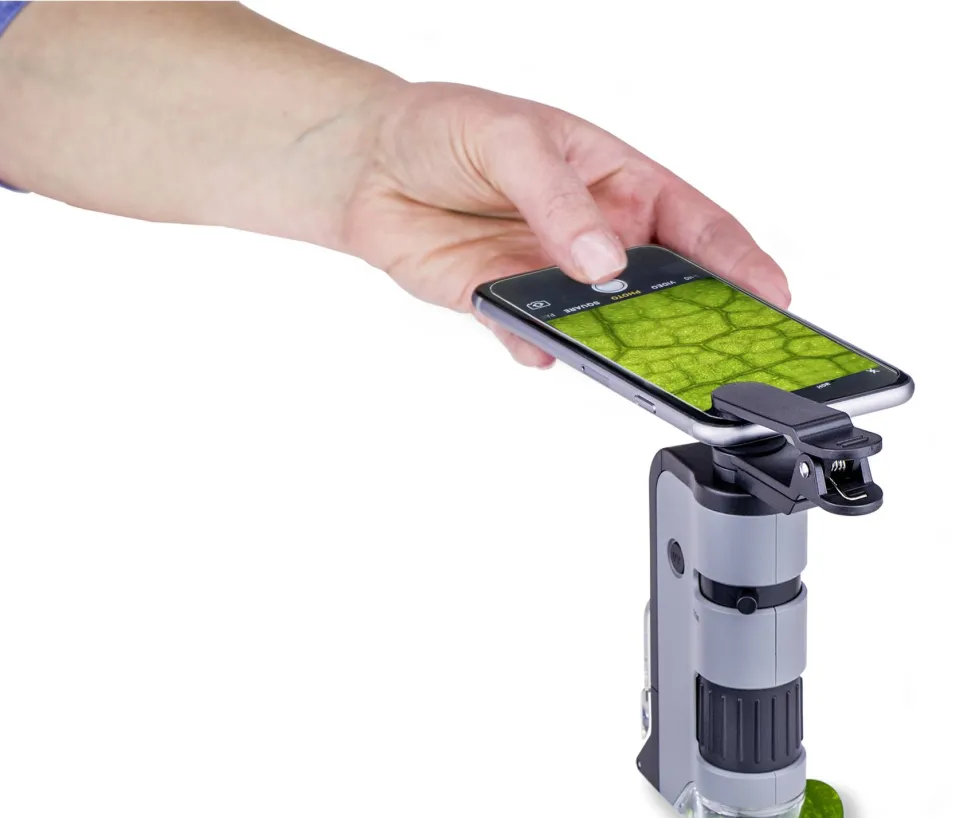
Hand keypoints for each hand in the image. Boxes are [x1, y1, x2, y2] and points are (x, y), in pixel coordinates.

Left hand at [341, 82, 789, 366]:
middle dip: (693, 322)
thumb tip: (604, 259)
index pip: (696, 224)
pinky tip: (540, 350)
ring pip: (598, 323)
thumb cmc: (446, 128)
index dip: (739, 262)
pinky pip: (530, 336)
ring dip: (615, 346)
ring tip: (634, 366)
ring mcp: (551, 277)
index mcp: (618, 181)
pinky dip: (537, 347)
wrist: (367, 164)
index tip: (773, 299)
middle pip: (660, 288)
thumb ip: (559, 200)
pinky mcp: (502, 306)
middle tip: (720, 356)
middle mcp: (594, 236)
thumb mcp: (512, 140)